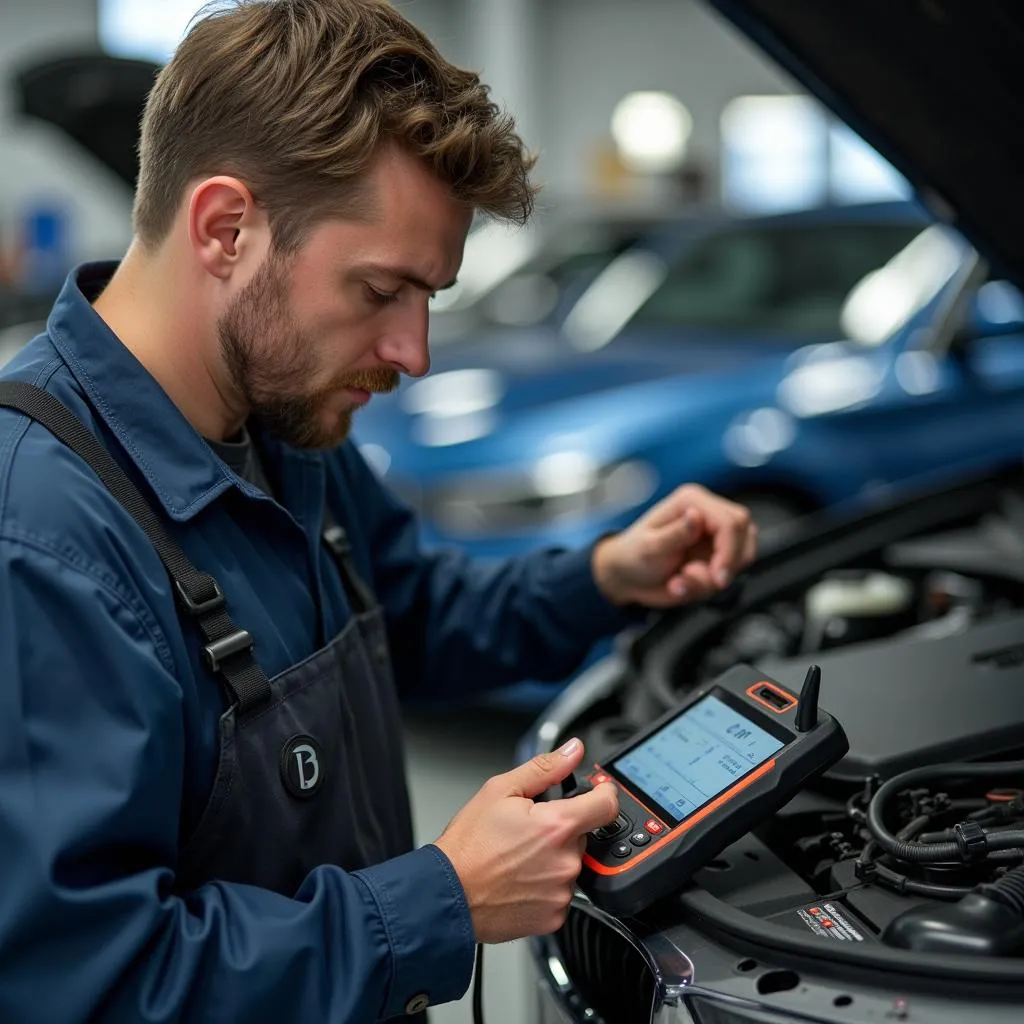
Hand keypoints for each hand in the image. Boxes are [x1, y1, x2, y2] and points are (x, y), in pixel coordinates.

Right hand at [433, 739, 617, 943]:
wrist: (447, 895)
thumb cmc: (468, 846)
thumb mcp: (500, 790)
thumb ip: (545, 768)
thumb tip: (573, 751)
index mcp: (557, 826)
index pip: (607, 804)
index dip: (603, 793)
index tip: (596, 792)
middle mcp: (566, 861)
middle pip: (583, 835)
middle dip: (562, 829)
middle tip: (529, 832)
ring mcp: (561, 892)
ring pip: (571, 864)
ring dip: (554, 858)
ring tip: (519, 858)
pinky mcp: (554, 916)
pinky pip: (561, 892)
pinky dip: (546, 886)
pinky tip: (520, 880)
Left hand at [592, 483, 756, 607]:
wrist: (627, 578)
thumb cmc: (632, 556)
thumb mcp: (649, 547)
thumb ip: (675, 534)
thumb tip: (696, 516)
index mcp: (692, 501)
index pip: (731, 521)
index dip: (730, 550)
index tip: (717, 576)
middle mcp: (707, 514)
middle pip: (744, 533)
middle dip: (727, 564)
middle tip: (706, 582)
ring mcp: (714, 536)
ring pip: (743, 554)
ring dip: (715, 577)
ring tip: (682, 581)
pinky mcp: (716, 555)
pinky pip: (732, 571)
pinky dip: (709, 585)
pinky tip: (683, 584)